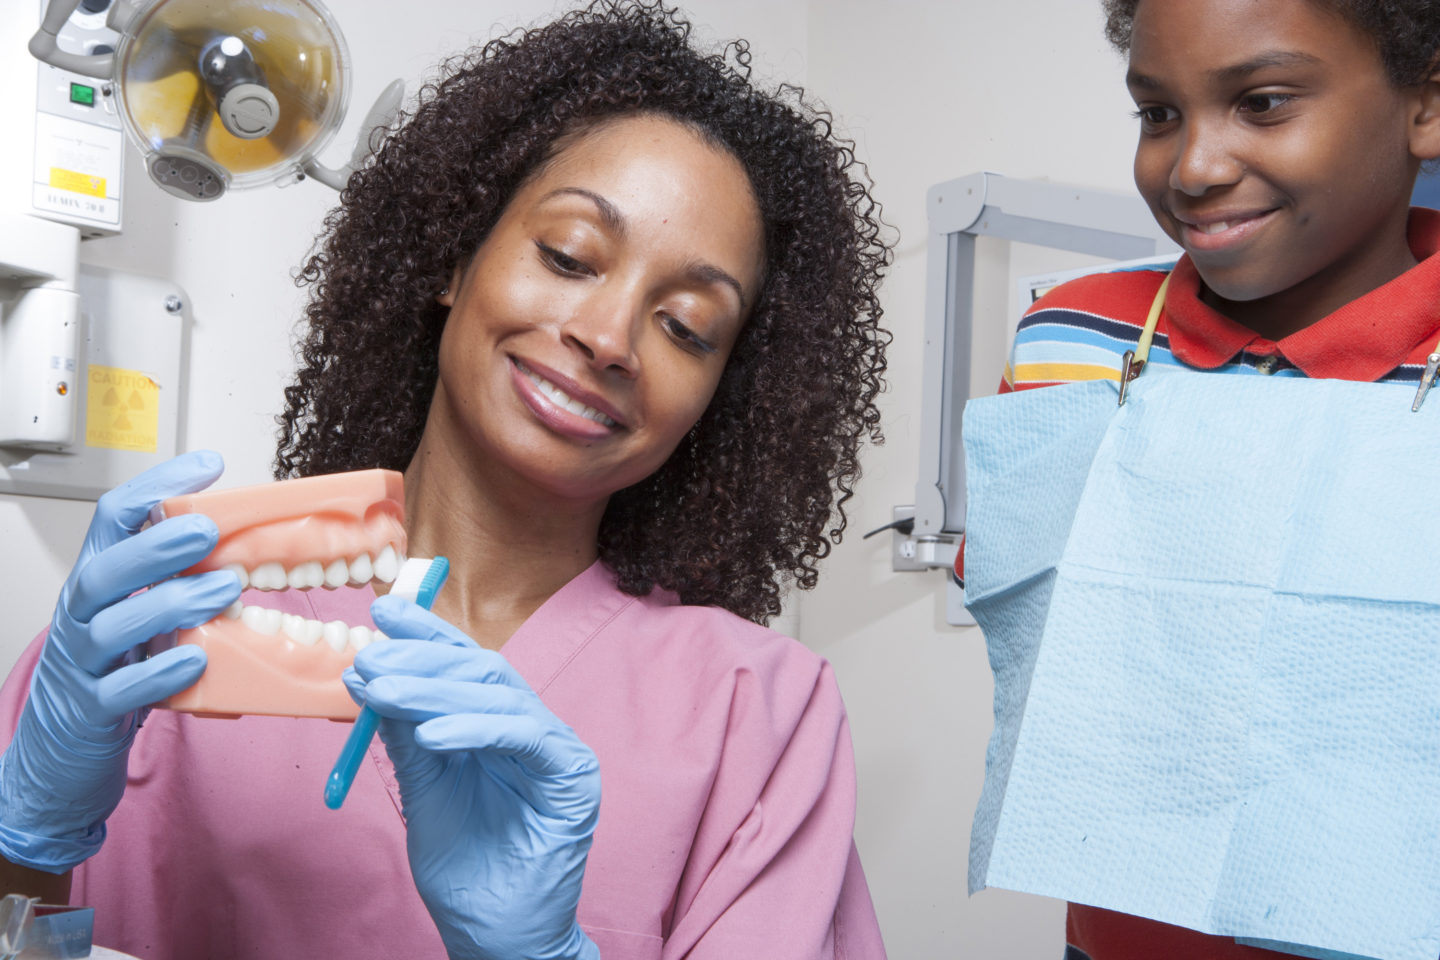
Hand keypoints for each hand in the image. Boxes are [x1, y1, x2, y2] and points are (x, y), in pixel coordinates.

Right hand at [0, 451, 241, 872]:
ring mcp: (83, 665)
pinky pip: (121, 690)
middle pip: (105, 569)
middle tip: (210, 530)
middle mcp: (83, 617)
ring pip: (112, 626)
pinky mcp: (91, 713)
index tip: (208, 465)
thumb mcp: (141, 616)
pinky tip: (194, 661)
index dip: (157, 488)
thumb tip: (246, 546)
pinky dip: (159, 673)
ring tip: (224, 590)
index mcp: (98, 583)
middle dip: (156, 545)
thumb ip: (177, 582)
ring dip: (170, 603)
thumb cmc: (113, 674)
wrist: (59, 757)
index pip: (115, 520)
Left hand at [348, 595, 600, 959]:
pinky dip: (477, 727)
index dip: (428, 634)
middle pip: (482, 669)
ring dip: (435, 688)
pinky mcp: (573, 776)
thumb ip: (408, 737)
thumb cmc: (467, 871)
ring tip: (382, 691)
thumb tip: (373, 676)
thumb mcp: (424, 792)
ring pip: (499, 694)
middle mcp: (533, 729)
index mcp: (500, 727)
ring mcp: (557, 750)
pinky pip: (525, 734)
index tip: (382, 611)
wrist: (497, 935)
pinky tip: (433, 735)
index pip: (465, 665)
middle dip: (422, 657)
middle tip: (370, 657)